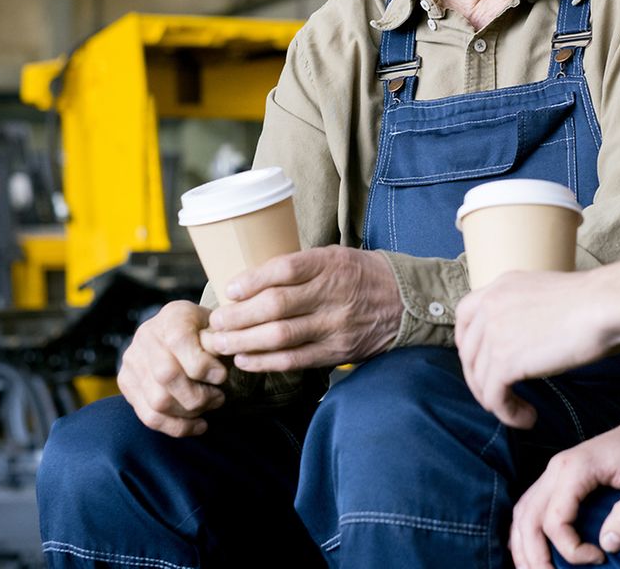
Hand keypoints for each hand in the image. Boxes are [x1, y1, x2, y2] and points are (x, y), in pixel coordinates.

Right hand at [117, 300, 225, 436]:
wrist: (177, 333)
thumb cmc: (206, 333)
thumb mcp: (217, 328)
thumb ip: (220, 340)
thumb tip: (223, 352)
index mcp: (172, 317)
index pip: (179, 342)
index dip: (203, 365)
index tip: (222, 376)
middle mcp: (146, 336)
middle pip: (166, 375)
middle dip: (198, 395)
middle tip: (218, 398)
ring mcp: (132, 362)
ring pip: (158, 401)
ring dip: (190, 412)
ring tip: (208, 406)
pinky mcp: (127, 385)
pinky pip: (150, 417)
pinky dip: (178, 427)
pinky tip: (199, 425)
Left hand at [201, 246, 401, 371]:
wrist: (405, 302)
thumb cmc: (360, 275)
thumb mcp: (334, 256)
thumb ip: (299, 267)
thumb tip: (249, 280)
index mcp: (330, 264)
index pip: (285, 270)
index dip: (253, 280)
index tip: (230, 289)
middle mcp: (332, 294)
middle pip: (276, 306)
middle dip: (238, 317)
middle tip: (215, 323)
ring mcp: (335, 325)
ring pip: (281, 336)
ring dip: (244, 342)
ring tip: (220, 344)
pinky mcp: (338, 351)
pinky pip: (296, 359)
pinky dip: (266, 362)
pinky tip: (245, 360)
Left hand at [455, 270, 618, 428]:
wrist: (603, 306)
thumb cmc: (591, 303)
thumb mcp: (544, 294)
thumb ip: (523, 310)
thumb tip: (520, 340)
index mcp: (499, 287)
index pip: (464, 316)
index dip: (468, 345)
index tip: (482, 363)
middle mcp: (490, 306)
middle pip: (468, 353)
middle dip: (481, 380)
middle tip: (503, 395)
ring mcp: (494, 333)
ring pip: (479, 380)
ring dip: (498, 401)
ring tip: (521, 412)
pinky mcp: (505, 361)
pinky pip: (494, 397)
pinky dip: (508, 414)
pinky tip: (528, 418)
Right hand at [510, 405, 619, 568]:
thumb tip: (607, 546)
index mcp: (576, 468)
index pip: (555, 520)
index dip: (571, 549)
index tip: (599, 558)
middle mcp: (556, 469)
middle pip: (528, 519)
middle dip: (534, 556)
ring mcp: (553, 472)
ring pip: (522, 514)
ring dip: (523, 547)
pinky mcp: (557, 478)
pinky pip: (528, 508)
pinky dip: (524, 533)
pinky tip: (530, 552)